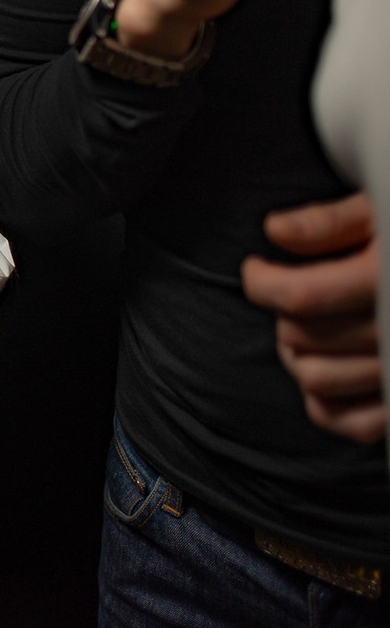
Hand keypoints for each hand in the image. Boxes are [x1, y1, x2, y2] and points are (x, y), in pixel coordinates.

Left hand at [242, 191, 384, 442]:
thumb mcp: (385, 209)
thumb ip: (333, 222)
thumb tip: (277, 231)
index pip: (301, 297)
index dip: (261, 281)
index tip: (258, 267)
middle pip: (301, 337)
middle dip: (284, 313)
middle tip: (296, 292)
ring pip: (317, 380)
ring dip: (299, 354)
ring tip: (310, 327)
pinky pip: (354, 424)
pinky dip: (328, 402)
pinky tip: (330, 366)